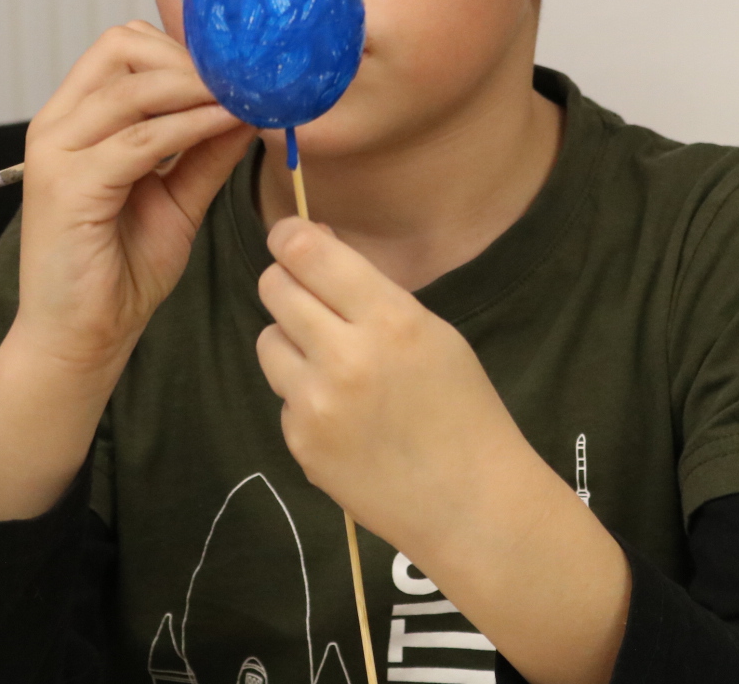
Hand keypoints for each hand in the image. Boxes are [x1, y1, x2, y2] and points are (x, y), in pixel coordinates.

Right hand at [0, 21, 252, 520]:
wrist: (83, 336)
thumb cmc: (120, 269)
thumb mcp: (178, 196)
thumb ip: (207, 150)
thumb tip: (252, 107)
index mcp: (75, 119)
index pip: (123, 46)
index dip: (182, 48)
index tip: (236, 69)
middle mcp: (57, 124)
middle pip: (122, 48)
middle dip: (189, 60)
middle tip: (242, 82)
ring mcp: (56, 152)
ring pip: (134, 88)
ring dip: (197, 89)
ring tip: (245, 100)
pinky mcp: (67, 186)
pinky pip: (140, 139)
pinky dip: (189, 128)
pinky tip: (225, 128)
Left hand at [254, 218, 531, 554]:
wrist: (471, 503)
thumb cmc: (464, 409)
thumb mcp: (431, 333)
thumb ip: (370, 292)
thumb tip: (313, 244)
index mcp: (390, 320)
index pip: (308, 254)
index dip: (289, 236)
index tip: (289, 235)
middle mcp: (344, 357)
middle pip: (275, 289)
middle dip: (286, 282)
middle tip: (308, 293)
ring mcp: (315, 405)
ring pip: (267, 340)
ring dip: (290, 340)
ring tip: (332, 362)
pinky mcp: (300, 443)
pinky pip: (283, 394)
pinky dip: (303, 395)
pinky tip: (344, 416)